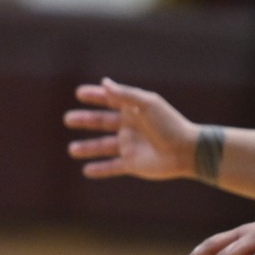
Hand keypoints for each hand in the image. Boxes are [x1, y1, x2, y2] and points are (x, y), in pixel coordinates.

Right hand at [65, 78, 196, 180]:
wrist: (187, 151)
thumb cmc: (169, 124)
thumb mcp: (146, 104)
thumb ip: (124, 94)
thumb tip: (104, 83)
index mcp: (133, 110)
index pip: (110, 100)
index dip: (94, 96)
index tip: (79, 93)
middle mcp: (130, 127)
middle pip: (101, 123)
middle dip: (84, 121)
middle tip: (67, 119)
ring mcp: (130, 146)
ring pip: (103, 147)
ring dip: (87, 148)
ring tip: (71, 149)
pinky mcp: (133, 164)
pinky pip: (112, 167)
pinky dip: (100, 170)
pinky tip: (86, 171)